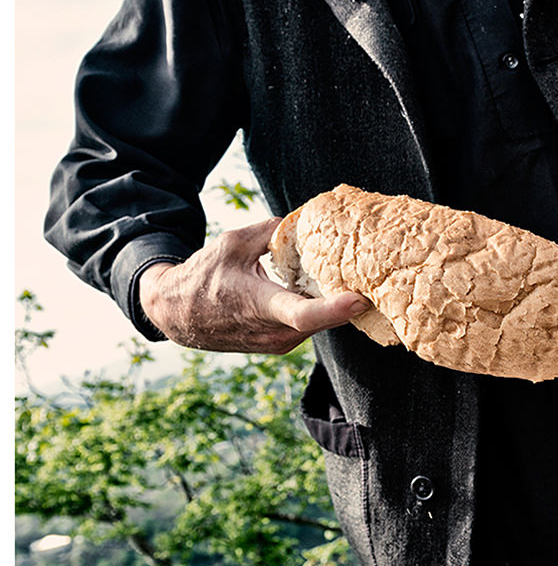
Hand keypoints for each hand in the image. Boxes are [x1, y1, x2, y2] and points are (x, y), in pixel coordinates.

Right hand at [139, 218, 370, 352]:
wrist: (177, 315)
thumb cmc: (203, 276)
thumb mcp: (233, 242)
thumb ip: (272, 230)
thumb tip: (304, 219)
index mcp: (260, 305)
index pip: (304, 314)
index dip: (335, 309)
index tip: (360, 299)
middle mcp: (273, 332)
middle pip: (325, 319)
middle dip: (349, 301)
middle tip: (371, 276)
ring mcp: (278, 344)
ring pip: (321, 325)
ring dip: (336, 305)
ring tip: (349, 279)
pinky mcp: (281, 345)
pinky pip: (311, 327)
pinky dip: (322, 311)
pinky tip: (326, 290)